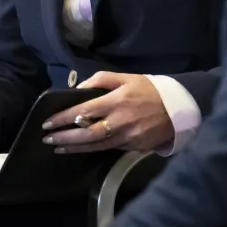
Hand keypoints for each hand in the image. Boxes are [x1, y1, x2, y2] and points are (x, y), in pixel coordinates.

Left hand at [41, 72, 172, 153]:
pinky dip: (92, 149)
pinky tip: (80, 148)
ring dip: (74, 147)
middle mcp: (120, 120)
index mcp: (117, 100)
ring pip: (96, 145)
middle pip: (87, 133)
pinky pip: (109, 149)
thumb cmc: (150, 90)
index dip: (64, 118)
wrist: (179, 108)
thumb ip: (102, 79)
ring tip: (58, 147)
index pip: (84, 111)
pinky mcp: (134, 147)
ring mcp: (128, 136)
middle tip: (47, 138)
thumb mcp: (127, 77)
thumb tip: (80, 89)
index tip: (48, 122)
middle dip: (64, 136)